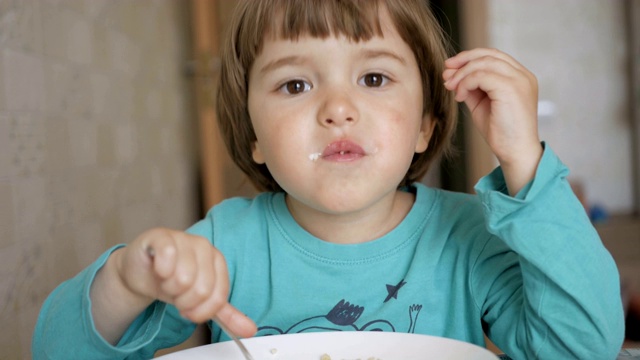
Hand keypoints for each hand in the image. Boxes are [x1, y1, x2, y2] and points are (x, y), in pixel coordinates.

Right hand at [115, 228, 256, 337]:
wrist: (141, 271)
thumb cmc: (172, 282)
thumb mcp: (201, 301)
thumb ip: (226, 315)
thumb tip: (250, 330)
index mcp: (217, 260)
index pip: (218, 297)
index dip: (200, 312)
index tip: (189, 310)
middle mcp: (204, 246)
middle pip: (201, 290)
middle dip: (183, 301)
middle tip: (175, 293)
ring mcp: (184, 238)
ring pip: (183, 278)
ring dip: (169, 288)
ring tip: (165, 281)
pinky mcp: (162, 236)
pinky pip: (168, 257)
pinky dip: (161, 271)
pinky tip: (158, 269)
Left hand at [443, 48, 542, 194]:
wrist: (514, 153)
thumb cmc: (501, 132)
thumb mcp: (482, 104)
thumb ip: (472, 87)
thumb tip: (452, 74)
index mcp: (519, 77)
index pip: (493, 55)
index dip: (470, 57)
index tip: (450, 67)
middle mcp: (522, 75)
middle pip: (488, 54)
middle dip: (463, 61)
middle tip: (445, 73)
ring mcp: (519, 80)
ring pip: (483, 63)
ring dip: (462, 74)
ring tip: (450, 87)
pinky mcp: (511, 88)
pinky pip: (481, 76)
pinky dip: (466, 83)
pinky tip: (460, 96)